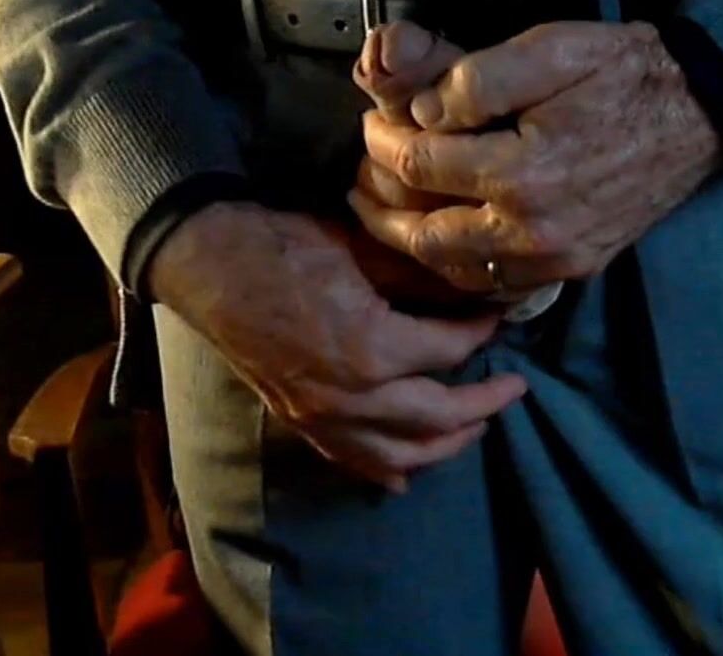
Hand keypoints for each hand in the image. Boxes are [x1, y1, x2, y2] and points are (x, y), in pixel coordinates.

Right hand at [148, 202, 527, 491]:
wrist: (210, 266)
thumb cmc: (284, 247)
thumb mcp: (361, 250)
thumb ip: (419, 279)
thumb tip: (469, 287)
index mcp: (373, 349)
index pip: (450, 352)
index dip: (481, 334)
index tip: (498, 320)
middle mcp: (354, 397)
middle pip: (439, 417)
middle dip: (484, 403)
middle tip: (512, 388)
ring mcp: (325, 418)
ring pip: (401, 455)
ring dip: (445, 446)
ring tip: (474, 427)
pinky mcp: (302, 423)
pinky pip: (353, 460)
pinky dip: (386, 470)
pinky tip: (406, 475)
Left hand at [355, 21, 721, 290]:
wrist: (700, 116)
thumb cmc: (625, 75)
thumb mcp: (552, 51)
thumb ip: (476, 80)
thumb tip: (420, 114)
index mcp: (522, 173)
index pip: (420, 166)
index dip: (384, 145)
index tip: (373, 128)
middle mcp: (533, 230)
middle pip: (426, 236)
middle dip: (381, 211)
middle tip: (357, 187)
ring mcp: (554, 258)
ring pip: (456, 270)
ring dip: (412, 247)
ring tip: (387, 217)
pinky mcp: (572, 268)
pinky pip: (497, 286)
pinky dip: (458, 269)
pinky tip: (443, 244)